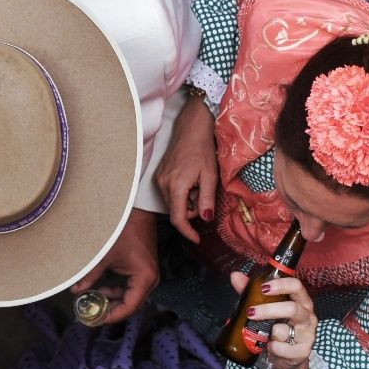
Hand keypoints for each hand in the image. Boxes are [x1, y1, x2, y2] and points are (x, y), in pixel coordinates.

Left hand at [72, 208, 159, 324]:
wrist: (136, 210)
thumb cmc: (123, 230)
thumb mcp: (104, 255)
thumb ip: (90, 275)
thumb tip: (76, 291)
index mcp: (144, 278)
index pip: (129, 307)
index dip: (111, 316)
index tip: (95, 318)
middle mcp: (150, 280)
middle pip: (130, 304)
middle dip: (111, 309)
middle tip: (92, 312)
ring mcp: (148, 275)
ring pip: (130, 296)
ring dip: (112, 299)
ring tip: (93, 300)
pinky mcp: (143, 270)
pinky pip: (130, 287)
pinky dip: (116, 290)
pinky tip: (101, 289)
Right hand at [154, 95, 219, 242]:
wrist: (191, 128)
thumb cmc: (202, 150)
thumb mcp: (210, 175)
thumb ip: (207, 199)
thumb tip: (206, 218)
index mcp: (176, 186)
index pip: (178, 219)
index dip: (188, 232)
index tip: (197, 239)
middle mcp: (163, 184)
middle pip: (176, 212)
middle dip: (191, 211)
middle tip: (204, 194)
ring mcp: (158, 179)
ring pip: (173, 203)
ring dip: (187, 201)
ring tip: (198, 184)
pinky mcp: (159, 175)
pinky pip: (170, 193)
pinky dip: (181, 193)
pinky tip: (190, 180)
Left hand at [231, 271, 315, 368]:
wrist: (286, 354)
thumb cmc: (277, 324)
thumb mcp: (265, 307)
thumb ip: (251, 292)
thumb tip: (235, 276)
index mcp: (299, 300)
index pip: (296, 286)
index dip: (281, 285)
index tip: (263, 287)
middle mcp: (307, 315)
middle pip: (292, 309)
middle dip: (268, 310)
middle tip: (251, 312)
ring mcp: (307, 334)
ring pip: (285, 330)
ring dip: (269, 332)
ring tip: (263, 333)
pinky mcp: (303, 351)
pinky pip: (284, 349)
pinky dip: (273, 347)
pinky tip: (269, 346)